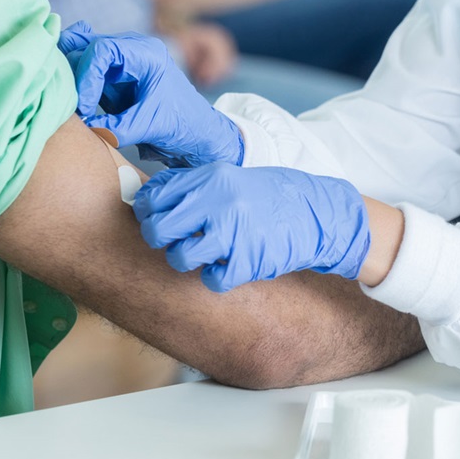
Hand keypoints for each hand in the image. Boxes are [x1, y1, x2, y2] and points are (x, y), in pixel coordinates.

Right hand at [56, 22, 243, 167]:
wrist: (198, 134)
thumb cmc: (183, 124)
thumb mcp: (150, 127)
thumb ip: (117, 128)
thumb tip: (85, 127)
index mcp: (146, 54)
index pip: (102, 49)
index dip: (87, 74)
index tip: (85, 105)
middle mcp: (131, 51)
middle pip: (87, 48)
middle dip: (76, 75)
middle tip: (74, 105)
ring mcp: (120, 64)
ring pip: (82, 58)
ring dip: (73, 81)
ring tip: (75, 107)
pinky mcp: (113, 80)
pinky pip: (86, 75)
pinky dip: (77, 87)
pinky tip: (76, 107)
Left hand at [133, 163, 370, 292]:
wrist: (313, 212)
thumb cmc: (263, 197)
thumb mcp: (226, 178)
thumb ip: (188, 186)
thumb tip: (146, 199)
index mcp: (208, 178)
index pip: (152, 199)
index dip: (147, 214)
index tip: (157, 219)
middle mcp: (217, 202)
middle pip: (157, 230)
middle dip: (160, 240)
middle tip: (176, 240)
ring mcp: (233, 232)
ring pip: (178, 258)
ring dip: (184, 260)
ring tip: (201, 255)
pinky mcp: (248, 261)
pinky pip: (211, 279)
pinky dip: (214, 277)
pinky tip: (224, 267)